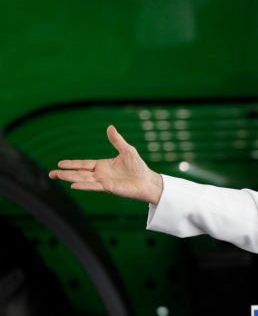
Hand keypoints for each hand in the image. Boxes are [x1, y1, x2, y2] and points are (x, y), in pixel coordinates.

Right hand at [49, 125, 163, 204]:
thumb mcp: (127, 150)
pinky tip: (73, 185)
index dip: (72, 164)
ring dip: (70, 178)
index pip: (83, 164)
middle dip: (65, 173)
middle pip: (79, 173)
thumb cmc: (139, 166)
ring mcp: (103, 182)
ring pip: (83, 179)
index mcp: (103, 165)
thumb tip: (110, 127)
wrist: (148, 181)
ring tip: (57, 176)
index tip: (59, 163)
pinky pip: (94, 186)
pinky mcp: (109, 188)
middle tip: (51, 174)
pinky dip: (84, 185)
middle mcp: (101, 174)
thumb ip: (117, 140)